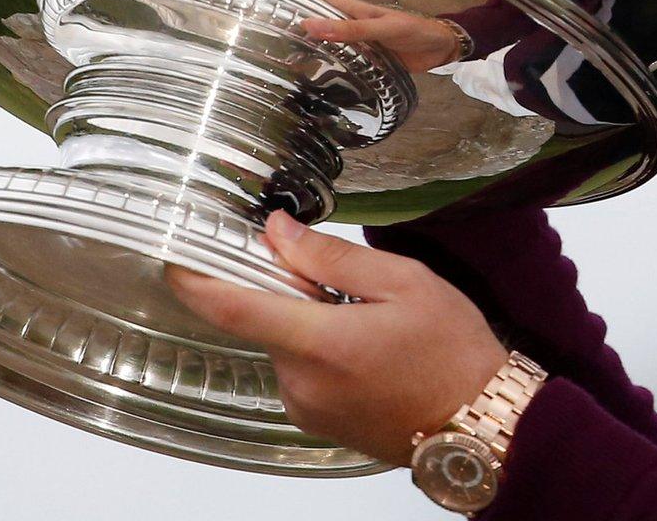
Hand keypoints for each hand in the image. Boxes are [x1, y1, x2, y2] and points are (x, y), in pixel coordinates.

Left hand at [164, 210, 512, 463]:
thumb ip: (332, 258)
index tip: (176, 251)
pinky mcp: (316, 420)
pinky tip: (367, 346)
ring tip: (368, 318)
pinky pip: (299, 369)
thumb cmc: (454, 354)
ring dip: (307, 320)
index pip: (230, 307)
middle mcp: (301, 383)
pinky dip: (319, 347)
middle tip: (336, 277)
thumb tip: (278, 233)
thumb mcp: (405, 283)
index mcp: (320, 343)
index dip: (193, 277)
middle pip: (262, 320)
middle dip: (286, 290)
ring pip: (283, 343)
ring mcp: (306, 407)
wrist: (479, 422)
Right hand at [289, 0, 467, 71]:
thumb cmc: (415, 31)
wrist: (440, 47)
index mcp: (351, 10)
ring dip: (303, 47)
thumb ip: (351, 30)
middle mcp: (347, 25)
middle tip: (256, 36)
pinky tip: (309, 78)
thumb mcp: (384, 28)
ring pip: (323, 42)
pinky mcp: (363, 61)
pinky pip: (339, 62)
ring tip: (272, 59)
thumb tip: (310, 26)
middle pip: (312, 20)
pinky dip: (324, 66)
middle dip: (287, 23)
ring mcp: (354, 43)